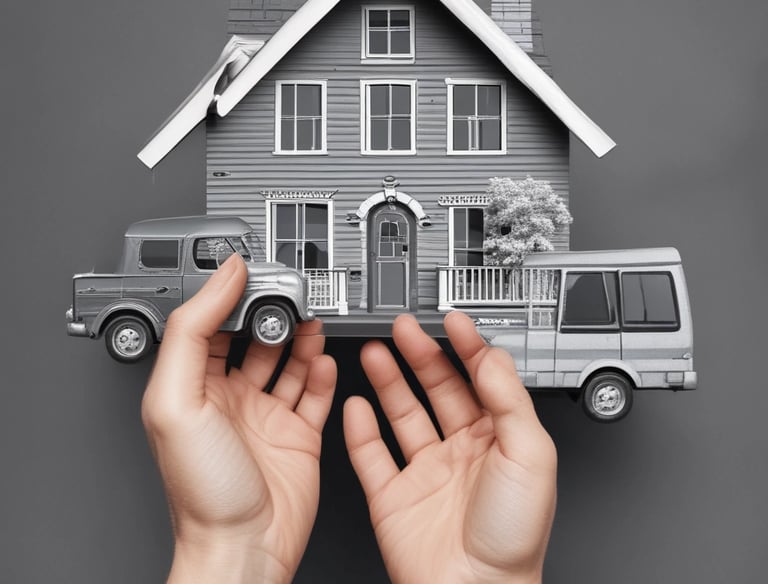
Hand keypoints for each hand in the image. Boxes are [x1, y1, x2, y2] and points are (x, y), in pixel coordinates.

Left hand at [142, 255, 335, 583]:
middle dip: (274, 312)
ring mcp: (267, 415)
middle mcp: (230, 397)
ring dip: (302, 337)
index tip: (253, 270)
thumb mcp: (178, 400)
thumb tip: (220, 279)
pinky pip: (315, 392)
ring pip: (289, 361)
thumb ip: (193, 333)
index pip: (211, 325)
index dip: (230, 295)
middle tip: (292, 292)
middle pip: (255, 338)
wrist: (245, 546)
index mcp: (194, 387)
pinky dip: (323, 372)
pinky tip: (325, 358)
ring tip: (314, 318)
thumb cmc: (203, 490)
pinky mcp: (299, 434)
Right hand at [344, 312, 556, 583]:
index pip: (481, 379)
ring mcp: (425, 471)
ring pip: (402, 413)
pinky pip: (371, 454)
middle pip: (438, 388)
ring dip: (389, 380)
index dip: (468, 346)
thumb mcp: (530, 456)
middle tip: (405, 327)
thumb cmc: (512, 537)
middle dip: (422, 354)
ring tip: (376, 351)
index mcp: (498, 439)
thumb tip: (492, 356)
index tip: (454, 321)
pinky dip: (360, 429)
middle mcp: (461, 450)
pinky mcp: (393, 494)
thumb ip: (509, 400)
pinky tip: (356, 404)